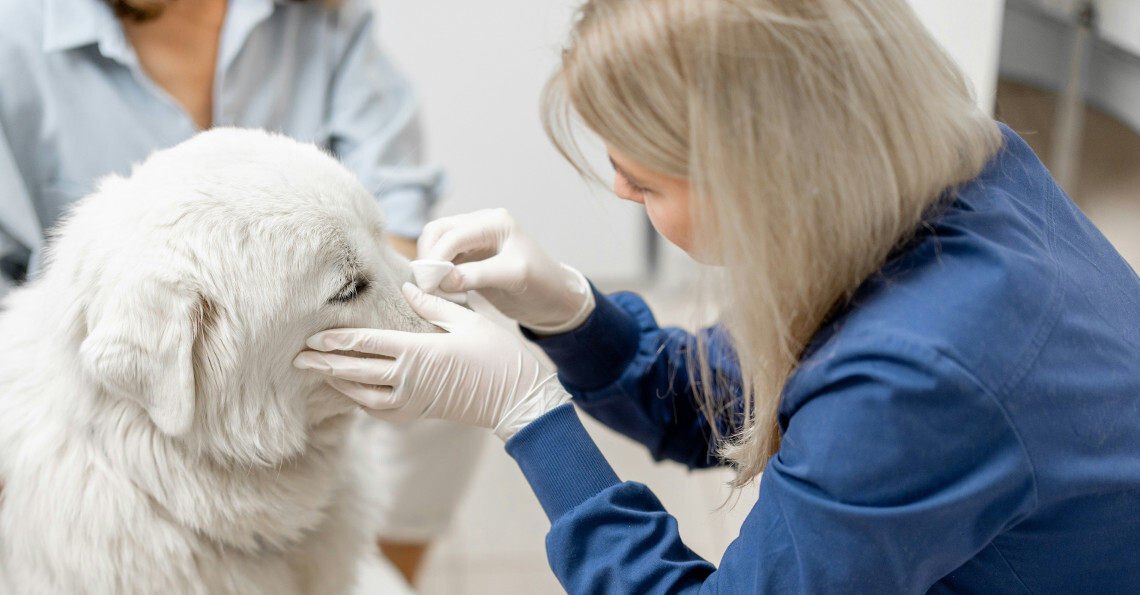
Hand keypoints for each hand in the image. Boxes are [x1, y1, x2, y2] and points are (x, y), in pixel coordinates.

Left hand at [293, 283, 569, 439]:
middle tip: (297, 357)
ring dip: (338, 382)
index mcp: (418, 352)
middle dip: (324, 362)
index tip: (312, 334)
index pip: (365, 344)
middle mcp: (409, 379)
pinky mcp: (420, 412)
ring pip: (362, 394)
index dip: (336, 339)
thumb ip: (433, 306)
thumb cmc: (498, 356)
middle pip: (355, 370)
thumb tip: (407, 290)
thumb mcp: (467, 321)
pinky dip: (361, 400)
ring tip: (319, 371)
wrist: (518, 398)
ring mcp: (412, 400)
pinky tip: (352, 390)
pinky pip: (380, 409)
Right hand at [417, 209, 593, 332]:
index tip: (429, 284)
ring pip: (436, 244)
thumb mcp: (515, 276)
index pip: (453, 234)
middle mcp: (480, 225)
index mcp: (494, 221)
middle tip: (426, 285)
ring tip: (432, 289)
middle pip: (437, 232)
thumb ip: (479, 275)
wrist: (554, 298)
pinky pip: (443, 260)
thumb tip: (444, 280)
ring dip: (429, 264)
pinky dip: (436, 273)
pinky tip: (438, 290)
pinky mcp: (468, 258)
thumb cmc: (542, 283)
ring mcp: (472, 241)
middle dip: (428, 257)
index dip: (437, 258)